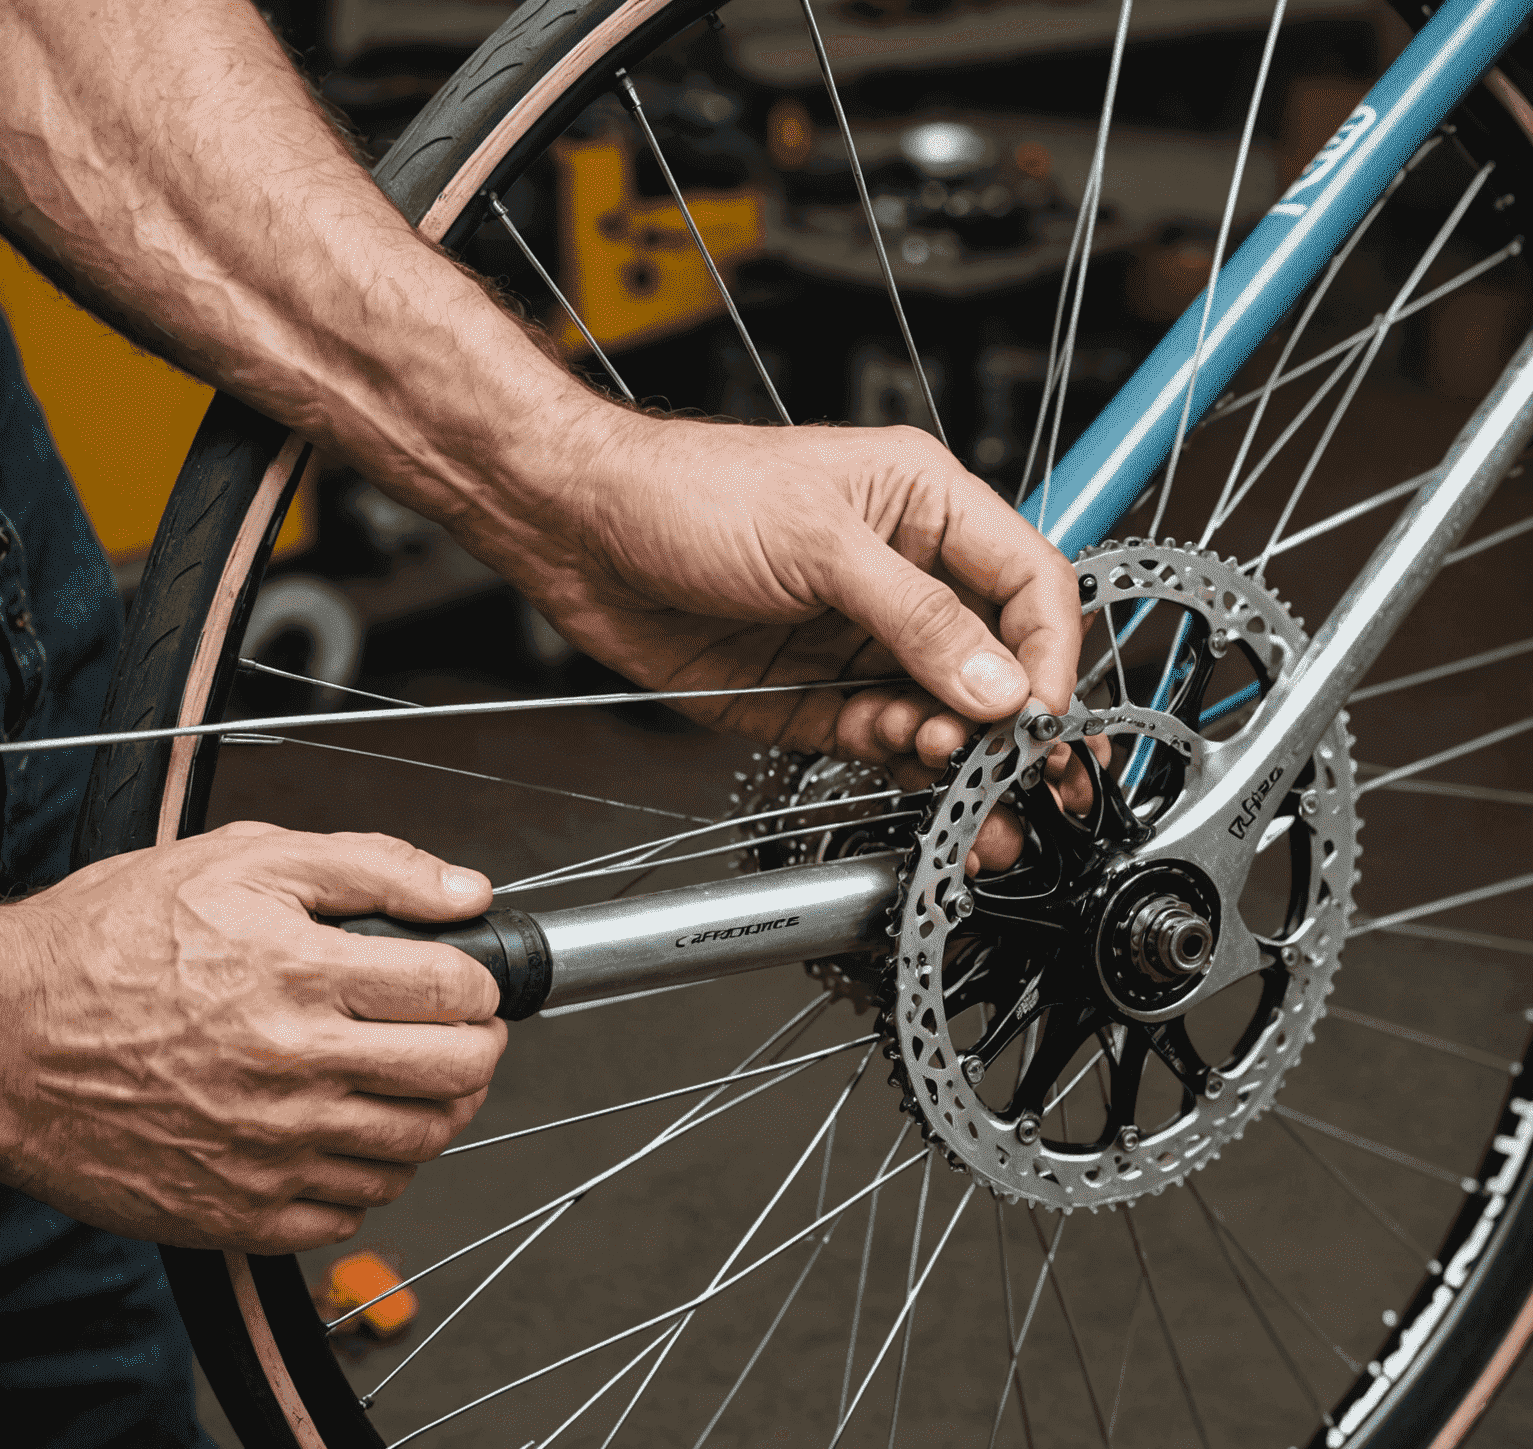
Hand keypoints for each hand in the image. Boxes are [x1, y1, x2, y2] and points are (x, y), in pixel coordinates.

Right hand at [0, 824, 503, 1253]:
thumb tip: (464, 893)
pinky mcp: (237, 1211)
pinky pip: (349, 1211)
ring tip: (410, 1082)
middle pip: (454, 1075)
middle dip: (478, 1049)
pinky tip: (345, 1135)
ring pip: (414, 1148)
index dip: (480, 984)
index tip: (468, 983)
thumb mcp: (241, 861)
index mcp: (301, 976)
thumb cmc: (112, 942)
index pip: (453, 992)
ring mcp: (268, 1149)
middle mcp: (293, 1068)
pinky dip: (368, 1175)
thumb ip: (370, 869)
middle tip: (461, 1034)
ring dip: (434, 1113)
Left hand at [456, 409, 1092, 867]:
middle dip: (1011, 721)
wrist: (584, 536)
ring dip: (955, 751)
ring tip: (945, 766)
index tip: (1041, 714)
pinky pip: (884, 738)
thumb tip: (999, 683)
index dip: (1050, 652)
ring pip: (945, 713)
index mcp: (926, 508)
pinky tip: (894, 752)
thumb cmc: (687, 493)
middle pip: (997, 663)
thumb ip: (916, 619)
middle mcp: (905, 578)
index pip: (1029, 584)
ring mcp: (863, 641)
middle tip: (1009, 771)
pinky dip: (898, 757)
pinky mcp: (820, 695)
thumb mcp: (816, 541)